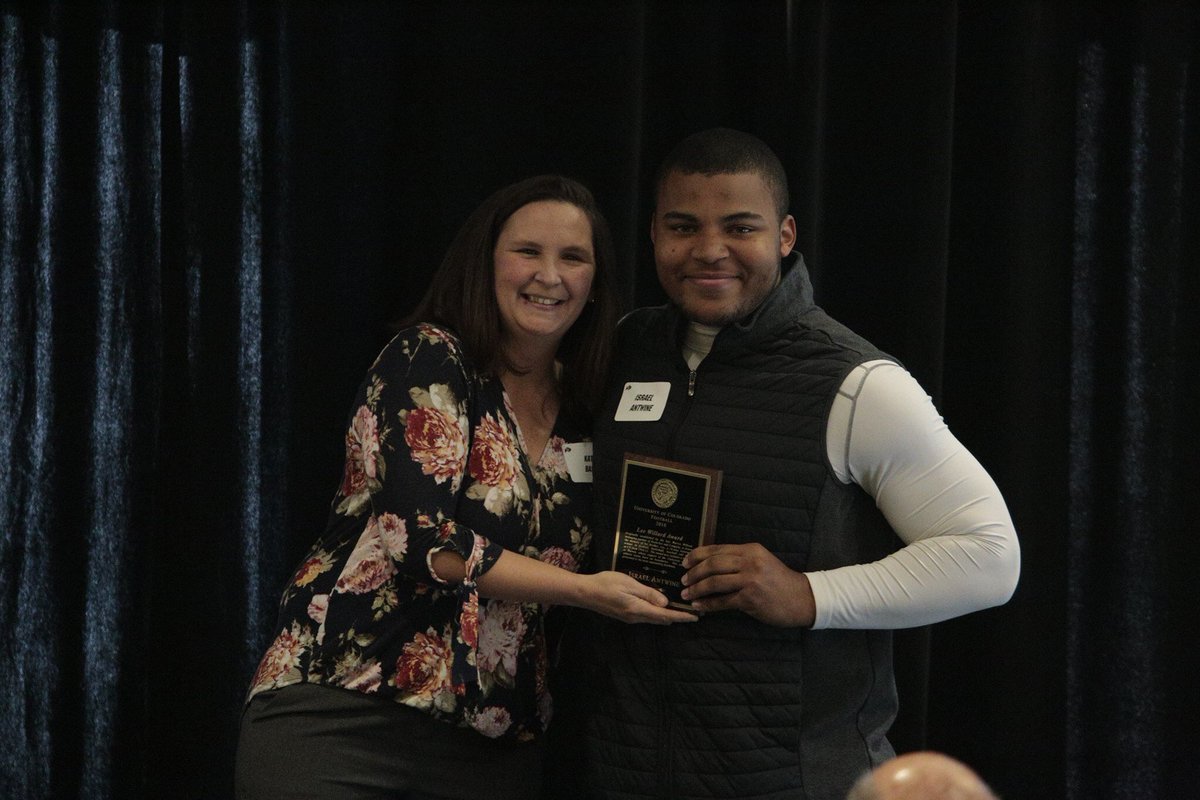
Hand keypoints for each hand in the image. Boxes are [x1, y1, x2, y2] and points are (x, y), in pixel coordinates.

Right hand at [580, 571, 698, 624]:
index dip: (681, 616)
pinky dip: (658, 612)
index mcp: (638, 609)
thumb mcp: (628, 584)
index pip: (665, 615)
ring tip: (681, 608)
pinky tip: (661, 605)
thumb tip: (666, 603)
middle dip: (678, 616)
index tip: (696, 616)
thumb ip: (648, 593)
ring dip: (668, 615)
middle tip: (694, 611)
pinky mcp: (626, 614)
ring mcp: (630, 617)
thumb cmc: (605, 584)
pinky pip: (647, 615)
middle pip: (662, 619)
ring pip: (655, 618)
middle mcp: (636, 617)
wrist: (585, 593)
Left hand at [680, 543, 815, 626]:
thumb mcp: (761, 561)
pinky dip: (708, 605)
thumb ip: (739, 559)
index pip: (717, 549)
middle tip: (683, 580)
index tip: (684, 562)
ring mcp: (750, 580)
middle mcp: (749, 562)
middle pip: (712, 564)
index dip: (697, 555)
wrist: (802, 598)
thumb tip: (710, 564)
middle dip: (694, 573)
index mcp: (750, 549)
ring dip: (697, 589)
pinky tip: (699, 606)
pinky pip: (723, 601)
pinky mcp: (750, 598)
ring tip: (687, 594)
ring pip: (714, 582)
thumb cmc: (779, 581)